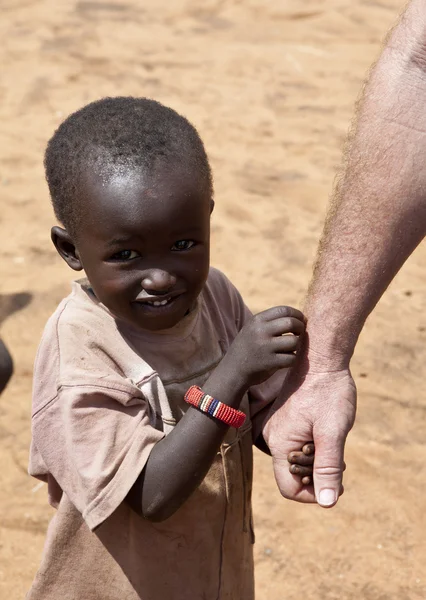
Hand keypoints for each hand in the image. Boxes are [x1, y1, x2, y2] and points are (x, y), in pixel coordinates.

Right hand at [225, 306, 304, 389]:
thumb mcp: (252, 329)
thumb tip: (299, 317)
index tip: (301, 320)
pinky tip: (287, 359)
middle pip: (291, 323)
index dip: (297, 314)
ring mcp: (265, 347)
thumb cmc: (247, 348)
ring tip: (291, 348)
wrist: (233, 370)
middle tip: (300, 333)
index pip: (283, 310)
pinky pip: (292, 358)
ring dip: (297, 345)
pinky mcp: (270, 362)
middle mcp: (260, 331)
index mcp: (257, 320)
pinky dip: (292, 359)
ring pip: (294, 341)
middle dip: (301, 328)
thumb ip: (271, 322)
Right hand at [263, 366, 355, 506]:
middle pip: (292, 476)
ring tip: (331, 438)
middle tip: (338, 456)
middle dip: (317, 473)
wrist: (321, 358)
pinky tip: (325, 429)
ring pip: (295, 460)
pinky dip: (312, 445)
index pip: (289, 489)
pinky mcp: (284, 420)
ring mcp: (277, 427)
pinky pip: (295, 445)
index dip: (314, 494)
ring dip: (316, 459)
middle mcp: (272, 437)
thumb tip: (327, 503)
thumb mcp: (333, 432)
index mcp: (280, 443)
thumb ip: (328, 467)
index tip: (335, 482)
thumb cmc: (328, 392)